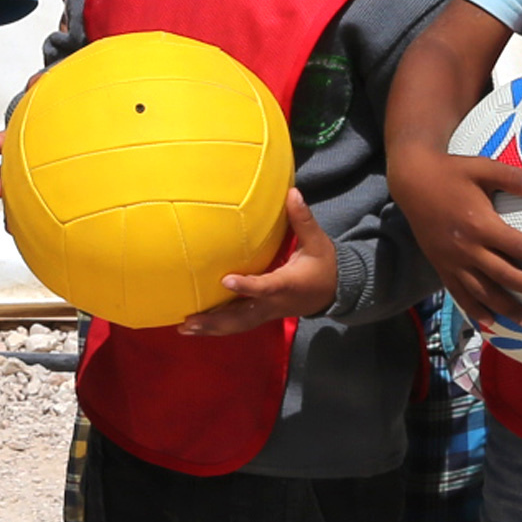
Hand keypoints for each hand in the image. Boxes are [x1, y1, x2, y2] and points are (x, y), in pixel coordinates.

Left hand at [173, 190, 328, 335]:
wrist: (336, 291)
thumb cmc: (323, 264)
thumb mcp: (317, 241)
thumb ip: (302, 219)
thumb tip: (292, 192)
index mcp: (288, 284)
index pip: (266, 286)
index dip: (247, 286)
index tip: (225, 280)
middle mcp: (275, 303)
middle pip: (244, 316)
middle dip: (217, 320)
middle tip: (189, 321)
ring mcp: (268, 312)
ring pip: (239, 325)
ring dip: (212, 328)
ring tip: (184, 328)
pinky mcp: (263, 315)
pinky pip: (239, 324)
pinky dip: (217, 327)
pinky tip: (195, 328)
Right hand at [390, 142, 521, 325]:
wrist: (411, 181)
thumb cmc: (451, 171)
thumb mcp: (482, 167)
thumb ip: (512, 177)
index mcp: (479, 224)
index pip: (520, 246)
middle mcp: (466, 248)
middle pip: (507, 275)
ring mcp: (452, 261)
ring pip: (484, 292)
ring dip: (510, 310)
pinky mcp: (441, 266)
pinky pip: (460, 294)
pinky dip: (476, 310)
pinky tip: (492, 323)